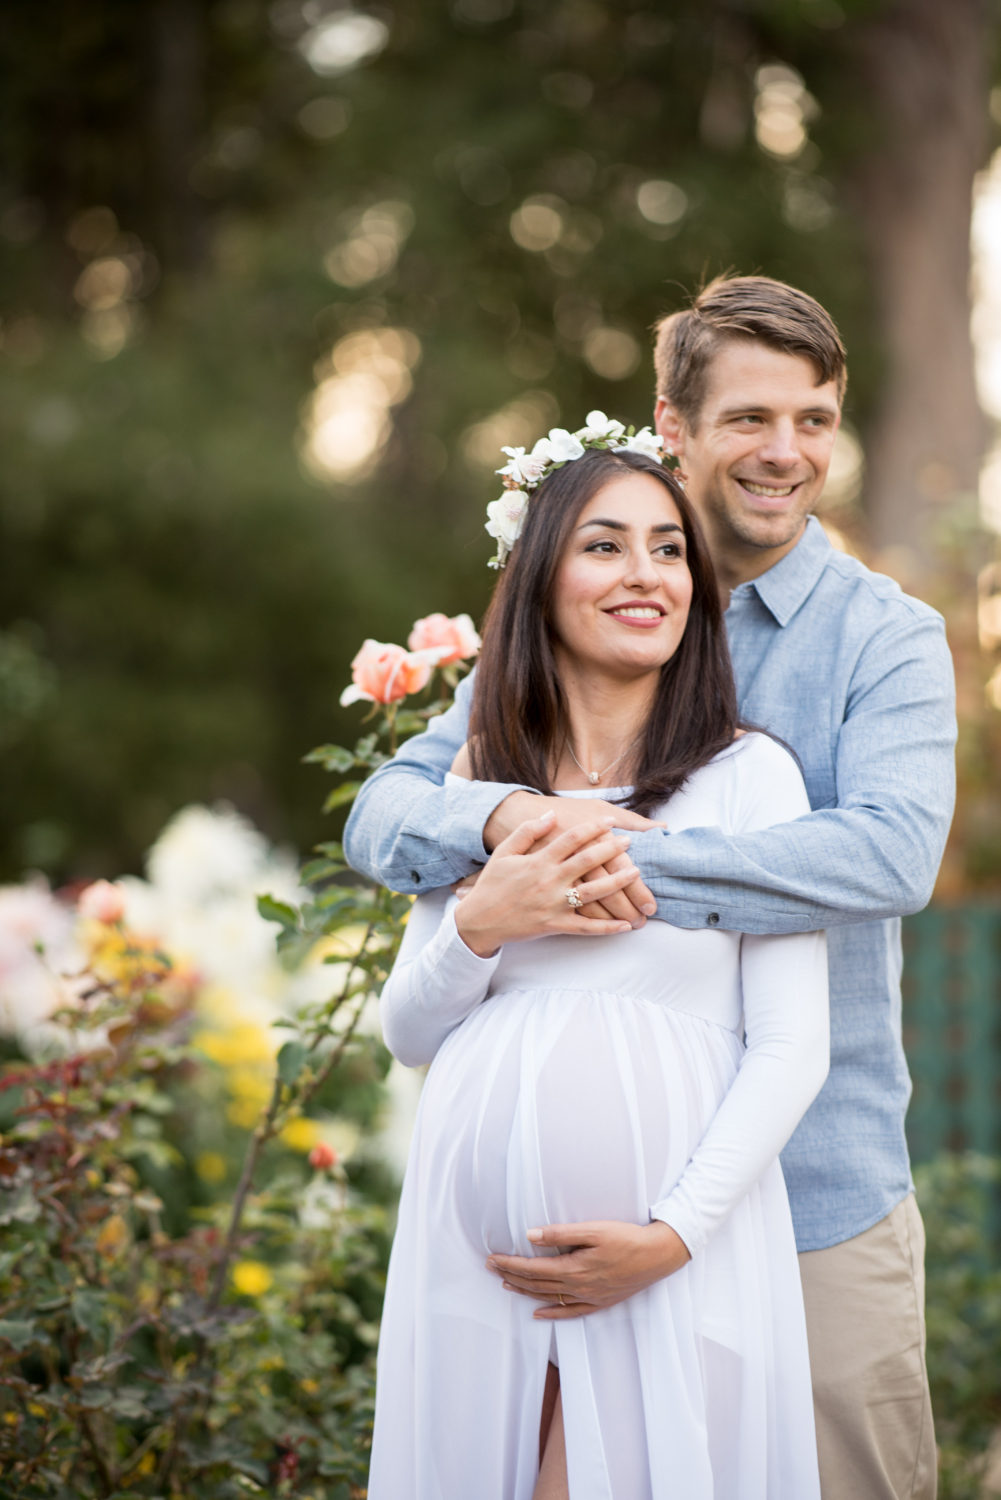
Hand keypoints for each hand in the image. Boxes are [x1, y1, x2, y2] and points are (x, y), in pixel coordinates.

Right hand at [483, 794, 659, 926]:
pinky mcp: (555, 926)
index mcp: (538, 860)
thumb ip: (528, 831)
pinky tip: (626, 924)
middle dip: (611, 850)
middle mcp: (549, 881)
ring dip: (617, 882)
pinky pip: (586, 927)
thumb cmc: (493, 884)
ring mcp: (554, 904)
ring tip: (636, 873)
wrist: (479, 920)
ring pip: (593, 893)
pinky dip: (607, 928)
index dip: (593, 827)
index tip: (611, 821)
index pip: (571, 839)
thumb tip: (551, 814)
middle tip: (629, 841)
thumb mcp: (504, 852)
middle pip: (587, 861)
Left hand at [485, 1220, 690, 1318]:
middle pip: (536, 1284)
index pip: (532, 1269)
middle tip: (491, 1268)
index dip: (510, 1264)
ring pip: (549, 1298)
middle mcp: (578, 1287)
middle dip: (511, 1276)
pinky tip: (538, 1313)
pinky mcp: (600, 1302)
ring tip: (506, 1285)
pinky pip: (570, 1312)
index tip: (492, 1258)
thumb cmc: (626, 1237)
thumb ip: (560, 1234)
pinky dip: (552, 1313)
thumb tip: (530, 1236)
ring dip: (525, 1292)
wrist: (658, 1256)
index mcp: (573, 1268)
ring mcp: (589, 1297)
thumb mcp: (593, 1229)